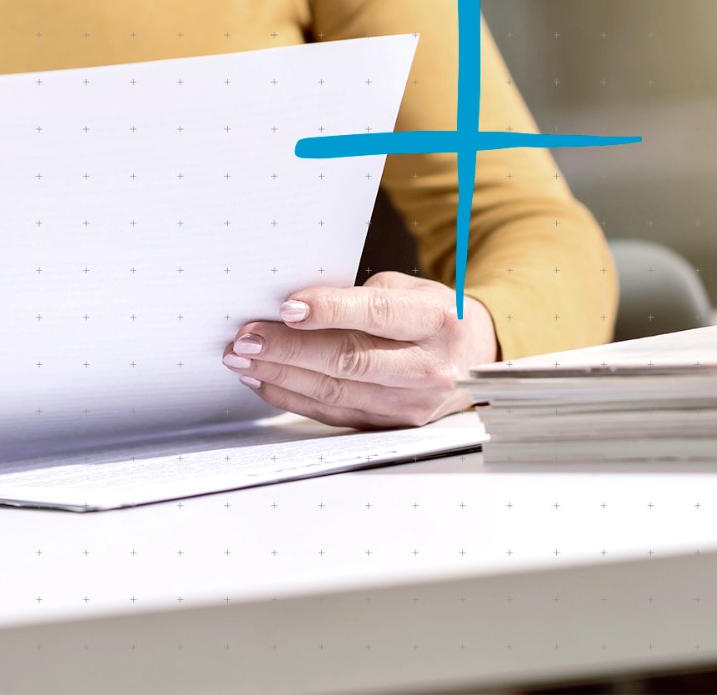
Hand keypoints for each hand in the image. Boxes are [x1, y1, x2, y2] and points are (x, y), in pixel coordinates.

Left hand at [222, 272, 496, 428]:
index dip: (330, 311)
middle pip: (349, 360)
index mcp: (437, 320)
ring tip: (243, 358)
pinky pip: (332, 412)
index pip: (379, 315)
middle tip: (246, 338)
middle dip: (289, 349)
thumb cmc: (432, 317)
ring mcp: (411, 404)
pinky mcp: (390, 425)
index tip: (287, 307)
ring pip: (335, 391)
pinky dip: (292, 396)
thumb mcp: (409, 291)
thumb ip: (359, 298)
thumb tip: (292, 308)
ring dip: (280, 375)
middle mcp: (429, 367)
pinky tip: (265, 379)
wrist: (472, 360)